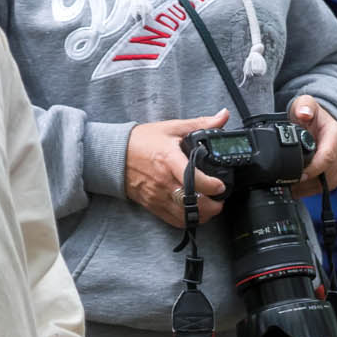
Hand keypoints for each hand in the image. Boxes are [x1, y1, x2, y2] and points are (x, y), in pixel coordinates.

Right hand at [125, 110, 229, 228]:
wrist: (114, 155)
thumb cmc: (141, 141)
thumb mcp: (172, 128)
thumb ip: (201, 124)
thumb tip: (223, 116)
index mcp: (169, 160)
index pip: (194, 179)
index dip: (213, 186)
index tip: (221, 185)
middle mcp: (164, 181)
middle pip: (193, 203)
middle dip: (213, 206)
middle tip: (220, 199)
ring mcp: (157, 196)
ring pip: (185, 216)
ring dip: (202, 215)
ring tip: (210, 206)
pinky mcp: (152, 205)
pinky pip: (174, 220)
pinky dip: (187, 220)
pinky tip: (195, 212)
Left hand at [287, 97, 336, 196]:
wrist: (325, 124)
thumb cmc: (313, 116)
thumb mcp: (305, 105)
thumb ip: (303, 106)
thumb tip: (304, 114)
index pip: (327, 157)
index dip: (312, 170)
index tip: (297, 176)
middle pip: (327, 174)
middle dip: (307, 181)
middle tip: (288, 183)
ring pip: (328, 183)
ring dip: (309, 187)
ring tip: (293, 186)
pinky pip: (330, 187)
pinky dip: (314, 189)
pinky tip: (302, 187)